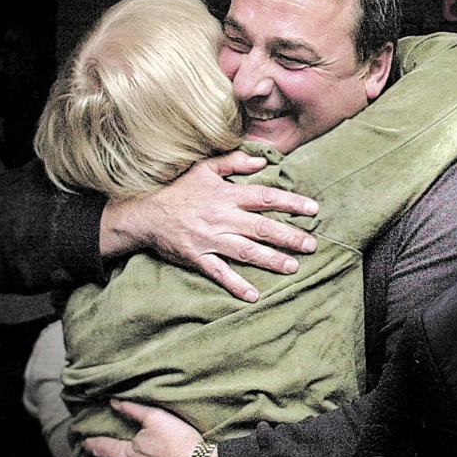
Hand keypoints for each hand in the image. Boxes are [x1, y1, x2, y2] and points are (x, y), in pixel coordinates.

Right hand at [100, 150, 319, 301]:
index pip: (266, 198)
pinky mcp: (197, 257)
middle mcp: (222, 217)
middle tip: (312, 245)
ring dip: (271, 260)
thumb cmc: (177, 189)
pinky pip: (219, 273)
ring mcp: (210, 239)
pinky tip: (254, 295)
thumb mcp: (204, 168)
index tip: (313, 209)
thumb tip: (262, 160)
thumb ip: (234, 162)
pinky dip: (236, 284)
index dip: (291, 203)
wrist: (143, 213)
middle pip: (262, 228)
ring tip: (293, 267)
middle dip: (289, 236)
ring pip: (246, 251)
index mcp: (226, 195)